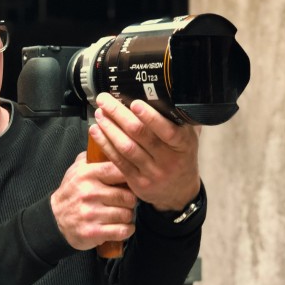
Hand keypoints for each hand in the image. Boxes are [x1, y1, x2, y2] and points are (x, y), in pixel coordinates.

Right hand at [50, 152, 136, 250]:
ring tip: (121, 213)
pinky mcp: (93, 232)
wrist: (55, 218)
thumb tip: (109, 142)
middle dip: (130, 200)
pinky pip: (123, 230)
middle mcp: (89, 193)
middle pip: (128, 196)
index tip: (131, 180)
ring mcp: (91, 214)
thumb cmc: (72, 191)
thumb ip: (93, 156)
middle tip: (126, 200)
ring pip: (127, 214)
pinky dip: (126, 229)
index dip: (130, 175)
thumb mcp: (77, 169)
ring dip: (128, 215)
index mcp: (87, 174)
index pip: (119, 170)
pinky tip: (122, 225)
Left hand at [88, 93, 200, 210]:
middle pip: (140, 135)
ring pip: (126, 148)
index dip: (150, 117)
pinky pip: (118, 160)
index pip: (168, 130)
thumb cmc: (181, 157)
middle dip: (119, 114)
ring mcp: (152, 172)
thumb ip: (179, 120)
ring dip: (109, 128)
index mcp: (183, 145)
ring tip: (99, 113)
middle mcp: (168, 159)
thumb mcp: (188, 138)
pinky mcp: (137, 182)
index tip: (134, 103)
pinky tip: (96, 131)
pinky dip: (105, 144)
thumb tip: (166, 92)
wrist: (179, 192)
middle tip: (104, 100)